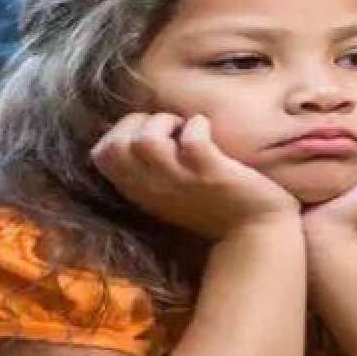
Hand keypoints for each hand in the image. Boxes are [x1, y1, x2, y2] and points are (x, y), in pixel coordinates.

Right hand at [91, 111, 299, 239]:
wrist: (255, 234)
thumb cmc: (213, 208)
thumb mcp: (168, 192)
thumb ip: (149, 169)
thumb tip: (139, 128)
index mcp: (141, 191)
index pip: (101, 155)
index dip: (119, 131)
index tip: (148, 134)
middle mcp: (154, 188)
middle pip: (114, 146)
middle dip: (137, 122)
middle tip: (167, 130)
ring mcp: (182, 182)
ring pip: (146, 141)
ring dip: (165, 121)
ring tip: (184, 130)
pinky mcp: (211, 174)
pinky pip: (192, 141)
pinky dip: (198, 125)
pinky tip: (207, 131)